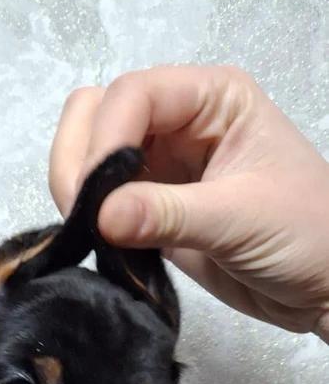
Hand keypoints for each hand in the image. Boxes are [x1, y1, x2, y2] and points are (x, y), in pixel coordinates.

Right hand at [50, 65, 328, 338]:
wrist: (325, 288)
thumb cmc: (309, 236)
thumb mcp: (241, 219)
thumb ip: (169, 214)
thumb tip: (101, 216)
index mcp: (213, 99)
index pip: (133, 95)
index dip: (105, 139)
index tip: (95, 197)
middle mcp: (181, 123)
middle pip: (98, 116)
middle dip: (82, 161)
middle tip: (82, 218)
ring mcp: (163, 166)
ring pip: (91, 159)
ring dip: (79, 192)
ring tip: (90, 236)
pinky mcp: (151, 210)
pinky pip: (101, 204)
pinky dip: (89, 222)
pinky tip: (100, 247)